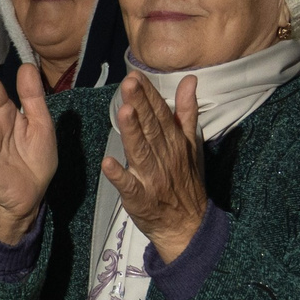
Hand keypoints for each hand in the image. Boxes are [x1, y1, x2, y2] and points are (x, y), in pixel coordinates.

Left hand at [102, 72, 208, 262]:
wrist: (189, 224)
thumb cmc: (187, 181)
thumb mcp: (192, 144)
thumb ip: (187, 112)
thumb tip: (189, 81)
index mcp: (174, 142)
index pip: (160, 114)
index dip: (149, 95)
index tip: (137, 76)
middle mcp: (164, 156)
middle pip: (150, 128)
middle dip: (140, 105)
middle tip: (129, 83)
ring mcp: (152, 177)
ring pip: (141, 151)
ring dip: (132, 132)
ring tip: (124, 111)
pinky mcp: (140, 198)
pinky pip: (129, 186)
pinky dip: (119, 175)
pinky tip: (108, 163)